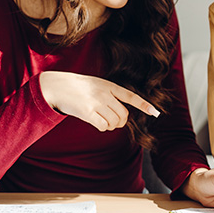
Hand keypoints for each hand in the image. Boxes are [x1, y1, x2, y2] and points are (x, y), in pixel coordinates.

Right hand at [38, 71, 159, 130]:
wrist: (57, 86)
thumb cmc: (78, 87)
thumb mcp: (96, 85)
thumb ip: (109, 95)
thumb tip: (120, 117)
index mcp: (109, 86)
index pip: (131, 96)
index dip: (144, 105)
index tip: (155, 112)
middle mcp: (105, 94)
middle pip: (124, 115)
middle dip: (120, 121)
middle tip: (112, 121)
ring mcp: (97, 103)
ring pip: (115, 122)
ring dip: (111, 125)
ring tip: (101, 120)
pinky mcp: (88, 112)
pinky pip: (104, 126)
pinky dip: (102, 127)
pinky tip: (95, 122)